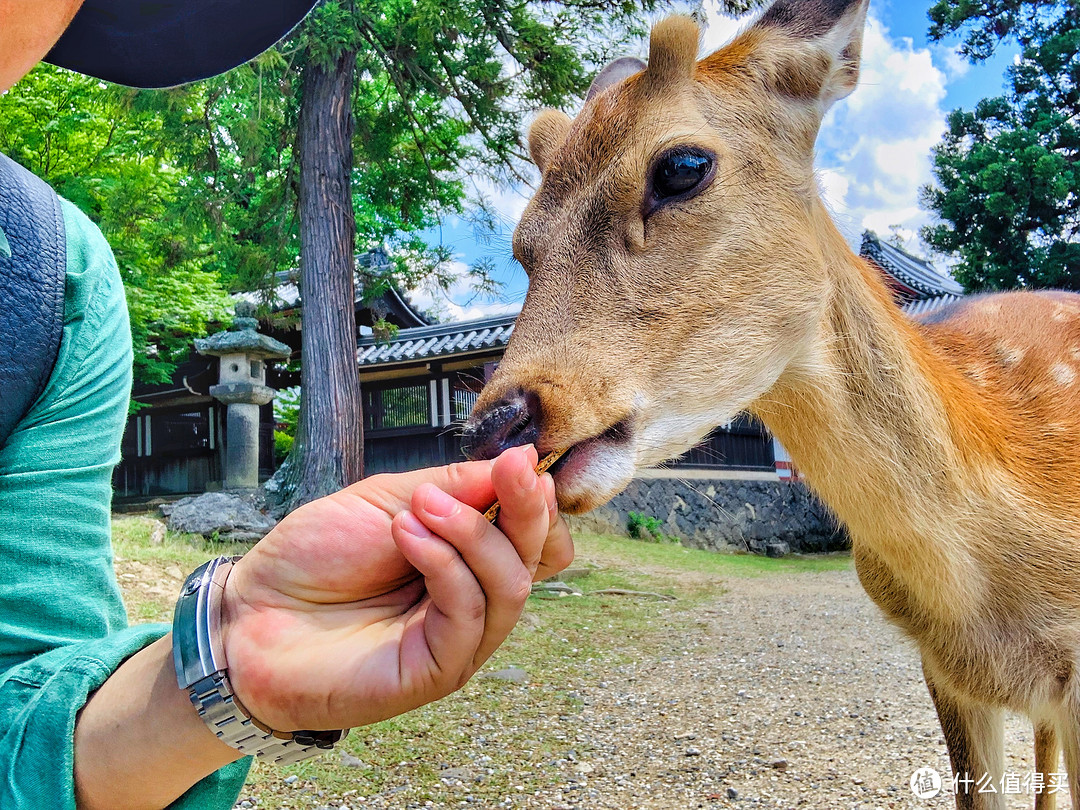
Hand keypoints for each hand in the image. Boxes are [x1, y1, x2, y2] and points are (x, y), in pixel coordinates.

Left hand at [218, 446, 573, 732]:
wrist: (251, 611)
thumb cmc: (314, 557)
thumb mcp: (388, 500)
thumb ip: (454, 487)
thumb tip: (521, 460)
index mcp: (468, 557)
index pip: (535, 536)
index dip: (538, 501)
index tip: (520, 462)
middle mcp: (474, 599)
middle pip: (537, 560)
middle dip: (526, 508)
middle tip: (505, 470)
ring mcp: (458, 639)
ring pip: (510, 586)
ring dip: (472, 534)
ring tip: (419, 508)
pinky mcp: (435, 671)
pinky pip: (467, 616)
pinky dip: (445, 566)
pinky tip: (407, 536)